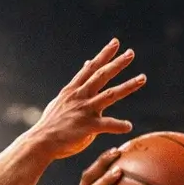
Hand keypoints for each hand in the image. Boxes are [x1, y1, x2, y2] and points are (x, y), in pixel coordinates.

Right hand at [25, 39, 146, 160]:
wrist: (40, 141)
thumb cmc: (53, 123)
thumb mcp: (63, 99)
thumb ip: (78, 84)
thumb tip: (87, 64)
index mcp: (73, 90)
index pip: (91, 68)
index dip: (104, 55)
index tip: (115, 43)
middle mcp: (80, 96)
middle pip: (102, 76)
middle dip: (117, 64)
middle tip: (131, 53)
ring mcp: (84, 110)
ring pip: (110, 95)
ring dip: (128, 86)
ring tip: (142, 78)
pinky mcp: (87, 126)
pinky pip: (107, 124)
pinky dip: (118, 125)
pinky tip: (128, 126)